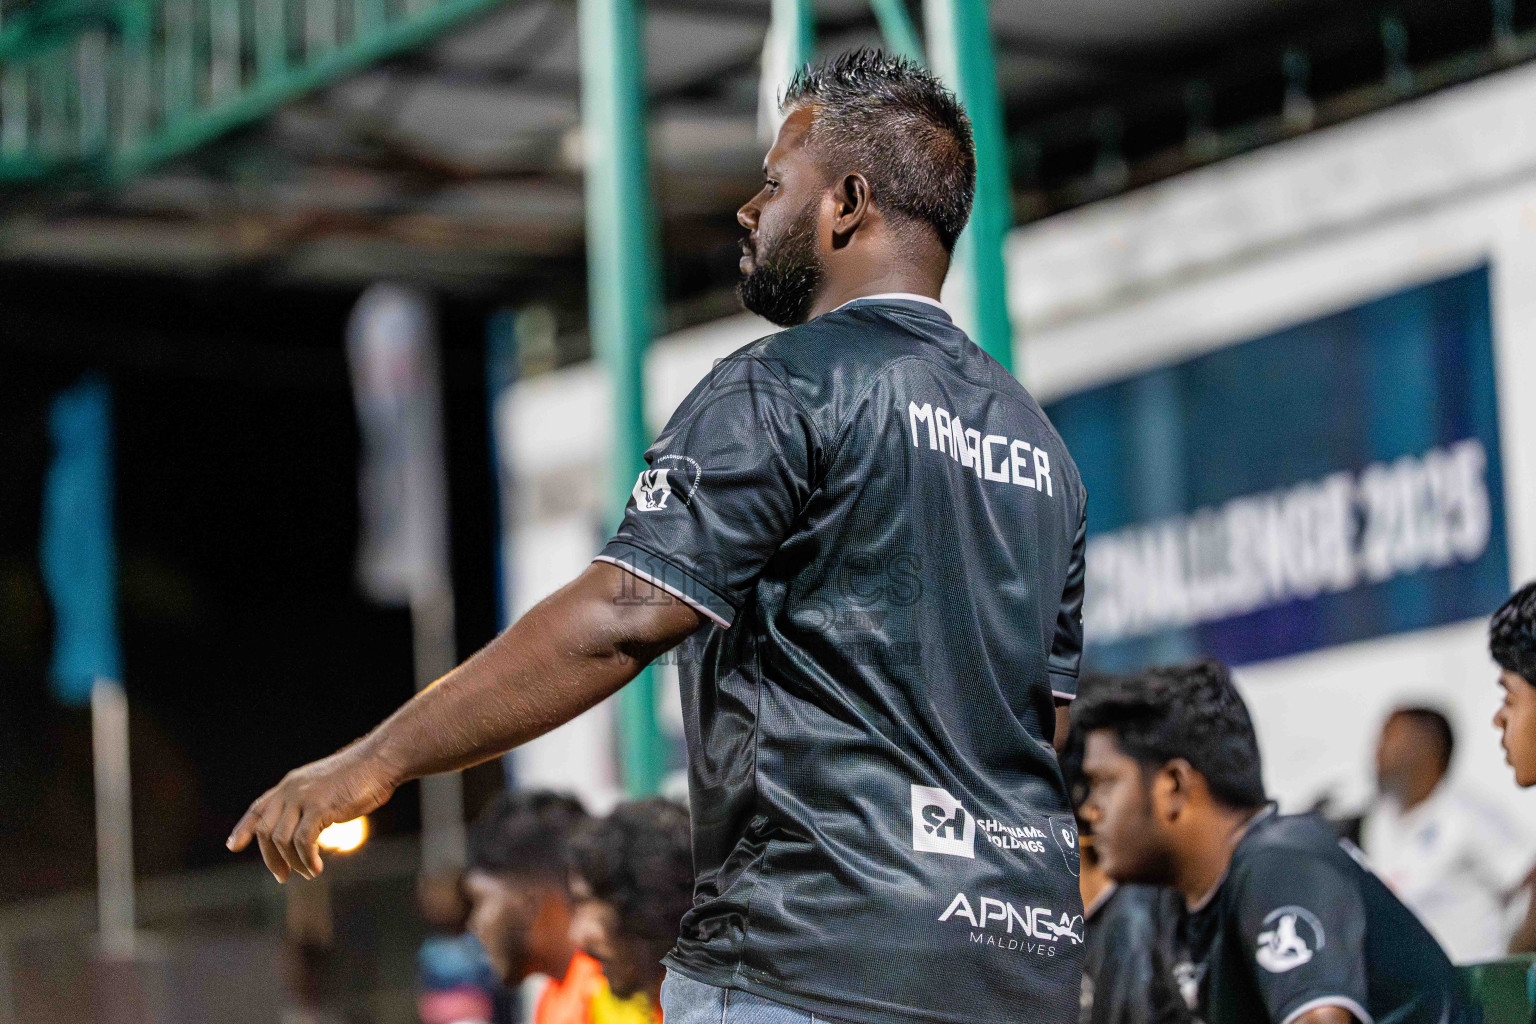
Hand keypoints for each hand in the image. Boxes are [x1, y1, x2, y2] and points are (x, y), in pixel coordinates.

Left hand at [227, 741, 398, 881]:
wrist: (380, 760)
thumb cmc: (361, 774)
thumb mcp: (326, 786)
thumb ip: (311, 802)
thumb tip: (308, 825)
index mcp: (290, 784)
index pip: (258, 808)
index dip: (243, 828)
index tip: (233, 846)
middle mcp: (290, 790)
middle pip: (264, 831)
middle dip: (270, 858)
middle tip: (282, 876)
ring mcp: (303, 798)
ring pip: (282, 840)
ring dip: (293, 862)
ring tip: (308, 873)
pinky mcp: (319, 807)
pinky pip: (303, 841)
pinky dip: (307, 859)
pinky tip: (317, 868)